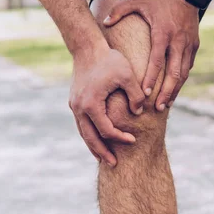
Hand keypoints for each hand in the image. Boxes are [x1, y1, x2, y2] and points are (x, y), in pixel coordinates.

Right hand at [69, 44, 144, 165]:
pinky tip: (97, 140)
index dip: (120, 138)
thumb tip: (139, 113)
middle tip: (114, 165)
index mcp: (91, 104)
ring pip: (83, 132)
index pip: (106, 130)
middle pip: (90, 137)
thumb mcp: (127, 75)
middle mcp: (79, 107)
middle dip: (102, 152)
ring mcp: (75, 105)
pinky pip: (82, 124)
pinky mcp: (75, 101)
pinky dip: (89, 134)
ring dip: (93, 146)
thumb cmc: (110, 60)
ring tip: (103, 158)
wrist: (88, 48)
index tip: (133, 140)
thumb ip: (136, 95)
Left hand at [104, 0, 199, 110]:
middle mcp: (177, 42)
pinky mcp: (194, 44)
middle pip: (174, 73)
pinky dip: (182, 78)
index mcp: (162, 33)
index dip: (150, 78)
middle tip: (159, 108)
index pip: (157, 61)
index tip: (144, 93)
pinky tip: (175, 88)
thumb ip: (119, 11)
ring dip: (176, 89)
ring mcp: (188, 44)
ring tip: (168, 104)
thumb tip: (104, 22)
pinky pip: (188, 65)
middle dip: (167, 92)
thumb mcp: (138, 0)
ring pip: (183, 73)